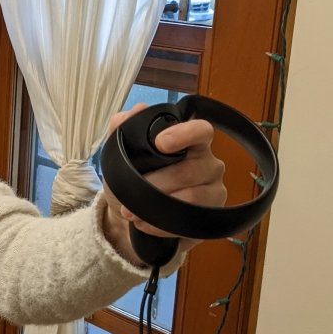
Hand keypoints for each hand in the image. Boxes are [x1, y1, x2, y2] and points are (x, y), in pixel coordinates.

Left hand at [101, 103, 226, 264]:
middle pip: (191, 170)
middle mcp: (208, 164)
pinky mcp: (211, 218)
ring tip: (132, 211)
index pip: (201, 130)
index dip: (185, 134)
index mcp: (190, 143)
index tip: (160, 143)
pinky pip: (190, 221)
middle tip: (131, 194)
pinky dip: (161, 224)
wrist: (129, 214)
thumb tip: (137, 109)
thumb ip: (123, 128)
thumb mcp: (119, 154)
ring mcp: (213, 191)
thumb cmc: (131, 179)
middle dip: (156, 184)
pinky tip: (144, 223)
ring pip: (193, 197)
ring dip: (157, 206)